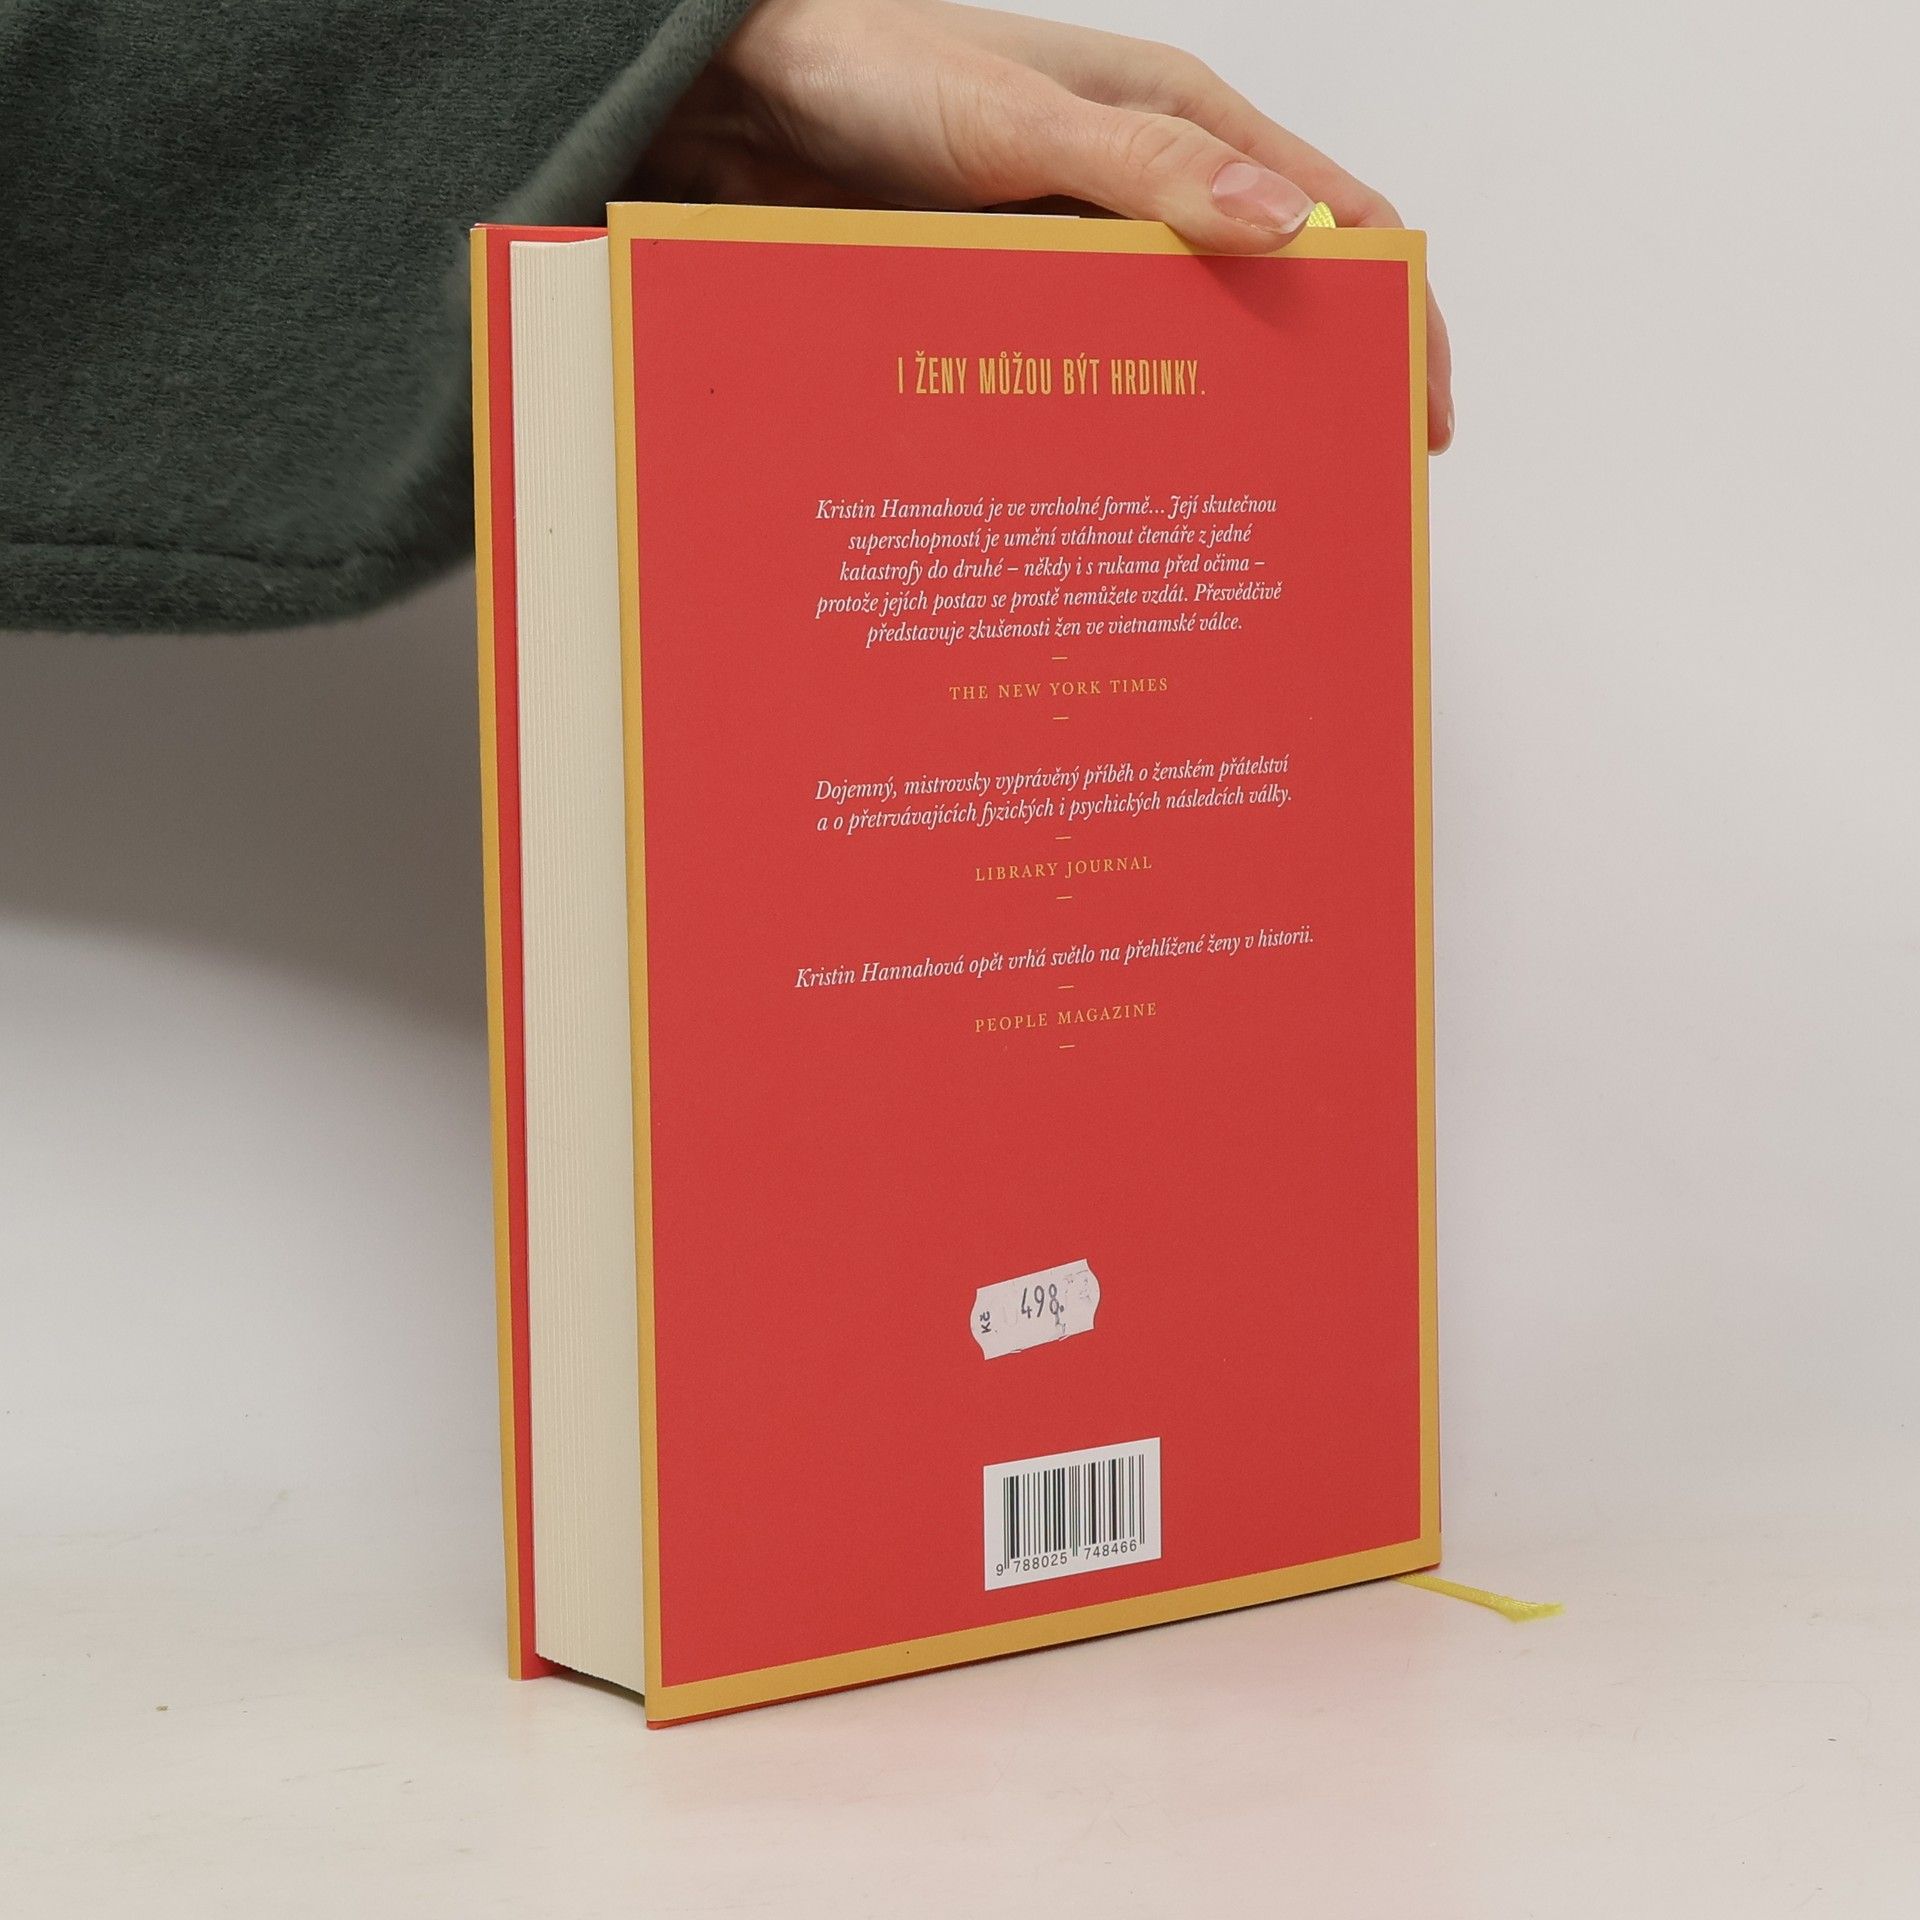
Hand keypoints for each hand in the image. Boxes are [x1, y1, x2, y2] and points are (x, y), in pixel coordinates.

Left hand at [639, 0, 1453, 449]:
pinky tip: (1118, 481)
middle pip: (1263, 293)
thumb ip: (1148, 170)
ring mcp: (1079, 242)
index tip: (1415, 414)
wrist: (741, 97)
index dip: (1392, 314)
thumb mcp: (1015, 121)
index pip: (1335, 218)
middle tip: (1322, 493)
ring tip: (1226, 517)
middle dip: (1306, 386)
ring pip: (1176, 340)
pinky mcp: (1017, 289)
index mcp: (1180, 117)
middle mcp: (1142, 181)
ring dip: (1205, 416)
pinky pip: (1090, 359)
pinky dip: (1116, 416)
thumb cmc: (874, 68)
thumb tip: (1286, 231)